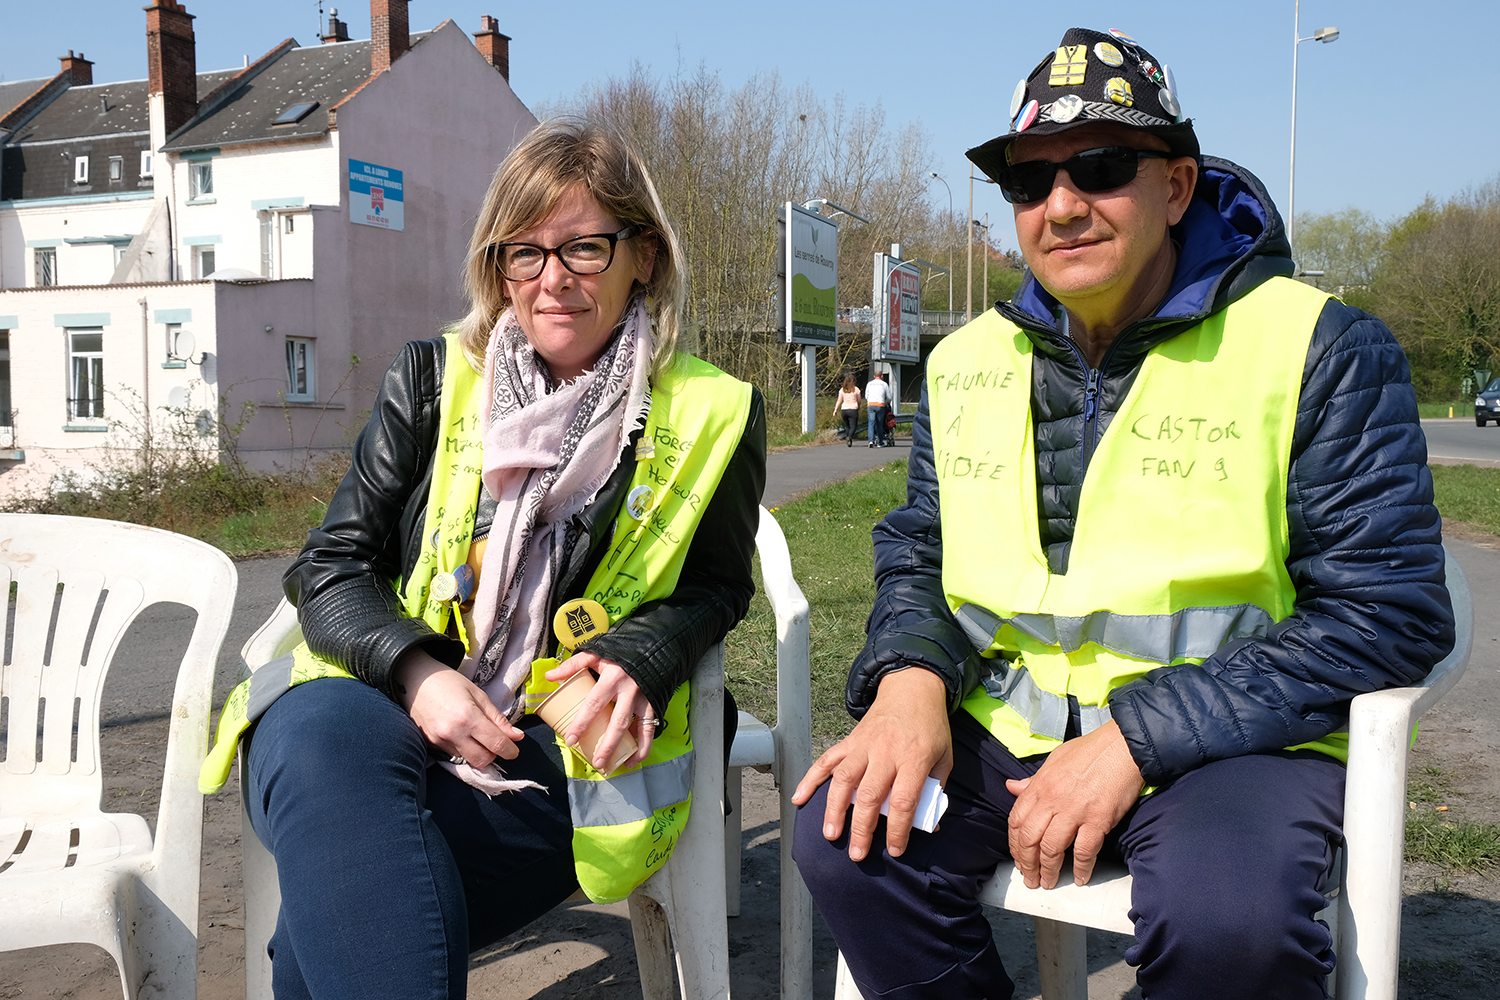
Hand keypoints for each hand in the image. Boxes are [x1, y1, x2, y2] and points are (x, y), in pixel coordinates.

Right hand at [394, 648, 521, 768]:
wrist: (414, 680)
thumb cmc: (449, 682)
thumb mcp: (478, 694)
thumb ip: (498, 719)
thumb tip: (517, 737)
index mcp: (468, 717)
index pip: (496, 744)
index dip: (510, 751)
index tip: (514, 750)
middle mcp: (453, 733)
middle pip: (482, 760)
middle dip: (494, 755)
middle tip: (496, 742)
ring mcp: (440, 741)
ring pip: (467, 760)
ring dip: (478, 753)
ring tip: (477, 736)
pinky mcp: (431, 745)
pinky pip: (453, 755)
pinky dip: (463, 750)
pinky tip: (462, 735)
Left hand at [545, 652, 653, 769]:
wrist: (652, 645)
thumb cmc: (619, 652)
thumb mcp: (595, 653)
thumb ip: (572, 665)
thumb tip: (549, 676)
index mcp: (612, 678)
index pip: (593, 705)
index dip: (582, 724)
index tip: (571, 740)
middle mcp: (629, 691)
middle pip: (617, 723)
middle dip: (606, 745)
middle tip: (595, 762)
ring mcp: (644, 699)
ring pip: (637, 729)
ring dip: (627, 750)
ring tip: (614, 767)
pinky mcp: (654, 704)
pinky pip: (650, 729)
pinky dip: (644, 746)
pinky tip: (633, 759)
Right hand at [791, 668, 951, 861]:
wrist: (911, 690)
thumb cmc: (930, 728)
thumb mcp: (944, 758)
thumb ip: (936, 790)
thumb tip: (928, 826)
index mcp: (914, 758)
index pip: (903, 800)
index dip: (897, 829)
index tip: (894, 850)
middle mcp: (886, 752)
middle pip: (869, 795)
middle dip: (861, 828)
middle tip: (857, 854)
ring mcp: (864, 746)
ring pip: (843, 779)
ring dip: (834, 809)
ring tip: (830, 834)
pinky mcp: (850, 741)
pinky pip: (826, 761)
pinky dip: (810, 779)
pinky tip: (799, 799)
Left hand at [1004, 720, 1143, 888]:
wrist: (1122, 746)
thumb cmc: (1090, 751)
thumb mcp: (1054, 760)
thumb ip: (1033, 780)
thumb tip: (1011, 787)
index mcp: (1040, 786)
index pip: (1017, 821)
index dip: (1015, 844)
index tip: (1018, 858)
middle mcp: (1053, 800)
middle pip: (1030, 839)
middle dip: (1027, 863)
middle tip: (1030, 879)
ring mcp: (1075, 811)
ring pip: (1052, 849)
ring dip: (1049, 870)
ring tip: (1048, 882)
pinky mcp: (1098, 819)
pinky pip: (1085, 850)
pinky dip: (1081, 868)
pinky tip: (1080, 878)